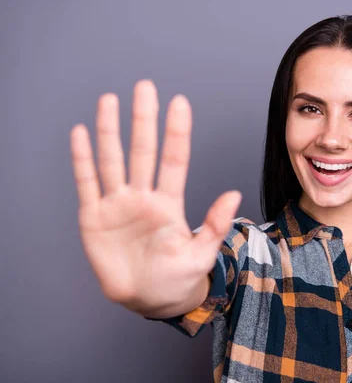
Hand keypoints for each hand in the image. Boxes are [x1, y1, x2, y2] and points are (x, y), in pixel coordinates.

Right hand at [70, 80, 241, 316]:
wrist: (150, 300)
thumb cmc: (179, 279)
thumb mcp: (202, 254)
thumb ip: (215, 224)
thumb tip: (234, 193)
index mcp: (170, 204)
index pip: (174, 160)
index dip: (176, 132)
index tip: (180, 103)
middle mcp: (143, 197)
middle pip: (143, 151)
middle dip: (143, 119)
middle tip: (145, 87)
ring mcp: (118, 205)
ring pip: (112, 160)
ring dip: (110, 130)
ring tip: (110, 100)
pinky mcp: (94, 218)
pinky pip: (87, 183)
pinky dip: (82, 159)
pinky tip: (81, 133)